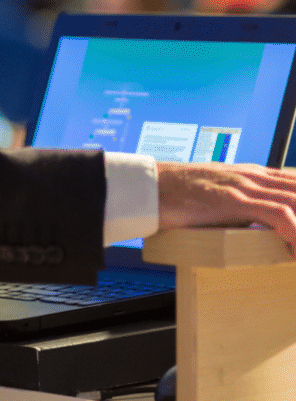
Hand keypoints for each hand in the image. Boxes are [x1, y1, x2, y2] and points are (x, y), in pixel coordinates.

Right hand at [157, 162, 295, 257]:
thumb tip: (256, 227)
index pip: (295, 184)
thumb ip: (239, 205)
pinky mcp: (233, 199)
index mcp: (250, 175)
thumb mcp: (215, 198)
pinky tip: (294, 253)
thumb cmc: (175, 196)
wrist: (147, 187)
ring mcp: (243, 186)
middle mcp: (252, 176)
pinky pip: (280, 215)